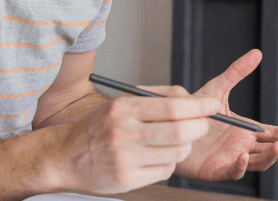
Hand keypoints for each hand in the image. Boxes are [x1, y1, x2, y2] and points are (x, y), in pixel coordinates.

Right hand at [53, 93, 219, 193]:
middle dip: (200, 127)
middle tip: (203, 125)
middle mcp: (124, 132)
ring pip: (177, 153)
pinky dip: (169, 164)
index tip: (214, 105)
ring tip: (175, 142)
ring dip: (184, 147)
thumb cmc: (97, 127)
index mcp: (123, 107)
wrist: (64, 156)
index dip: (200, 106)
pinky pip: (165, 172)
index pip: (173, 106)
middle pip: (181, 130)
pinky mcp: (127, 179)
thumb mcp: (120, 103)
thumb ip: (156, 98)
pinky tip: (157, 158)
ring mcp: (125, 158)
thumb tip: (194, 100)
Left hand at [172, 49, 277, 181]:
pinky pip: (234, 171)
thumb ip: (236, 73)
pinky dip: (242, 166)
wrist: (168, 125)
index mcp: (247, 131)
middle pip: (272, 151)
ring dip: (272, 157)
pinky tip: (245, 156)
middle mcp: (243, 147)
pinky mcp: (217, 170)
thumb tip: (257, 52)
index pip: (274, 135)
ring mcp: (232, 160)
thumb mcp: (217, 88)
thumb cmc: (193, 110)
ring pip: (259, 163)